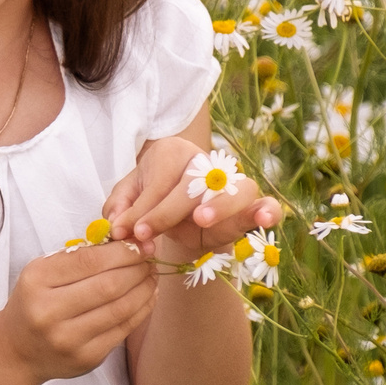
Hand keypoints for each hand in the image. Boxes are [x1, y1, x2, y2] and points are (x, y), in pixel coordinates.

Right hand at [0, 239, 158, 384]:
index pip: (90, 260)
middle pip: (110, 284)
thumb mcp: (43, 272)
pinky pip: (123, 329)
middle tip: (150, 259)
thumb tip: (127, 241)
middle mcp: (48, 311)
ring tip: (151, 276)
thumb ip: (79, 256)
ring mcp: (68, 338)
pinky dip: (142, 310)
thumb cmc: (35, 302)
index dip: (122, 250)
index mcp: (36, 281)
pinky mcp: (86, 358)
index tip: (139, 244)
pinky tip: (147, 297)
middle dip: (137, 268)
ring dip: (144, 288)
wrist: (18, 351)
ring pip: (121, 308)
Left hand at [107, 136, 284, 260]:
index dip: (144, 208)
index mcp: (173, 152)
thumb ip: (121, 208)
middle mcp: (207, 162)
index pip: (160, 180)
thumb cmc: (151, 199)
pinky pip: (266, 203)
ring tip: (201, 220)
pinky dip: (268, 211)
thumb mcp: (129, 199)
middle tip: (147, 232)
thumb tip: (117, 225)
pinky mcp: (250, 205)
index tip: (129, 232)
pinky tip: (265, 219)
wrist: (177, 214)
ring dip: (218, 206)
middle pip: (193, 182)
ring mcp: (232, 182)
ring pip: (234, 188)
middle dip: (166, 211)